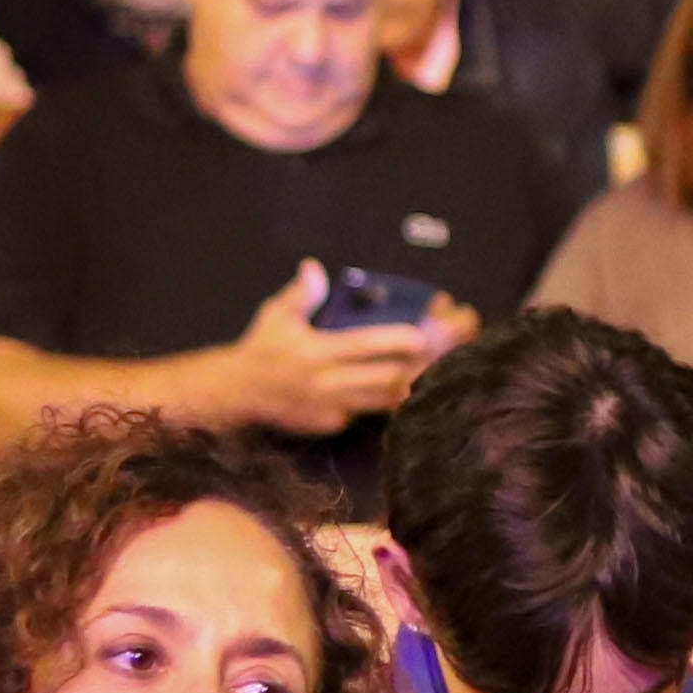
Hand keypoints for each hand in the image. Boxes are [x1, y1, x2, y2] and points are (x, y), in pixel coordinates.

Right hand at [222, 266, 437, 436]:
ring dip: (420, 382)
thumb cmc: (262, 347)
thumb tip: (314, 267)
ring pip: (386, 400)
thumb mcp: (276, 315)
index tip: (424, 333)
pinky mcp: (335, 425)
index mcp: (315, 353)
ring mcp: (333, 408)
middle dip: (424, 361)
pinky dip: (398, 400)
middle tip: (454, 343)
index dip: (395, 341)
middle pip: (386, 376)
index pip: (362, 346)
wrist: (238, 395)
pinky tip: (425, 386)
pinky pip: (373, 412)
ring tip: (453, 363)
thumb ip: (300, 295)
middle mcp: (327, 383)